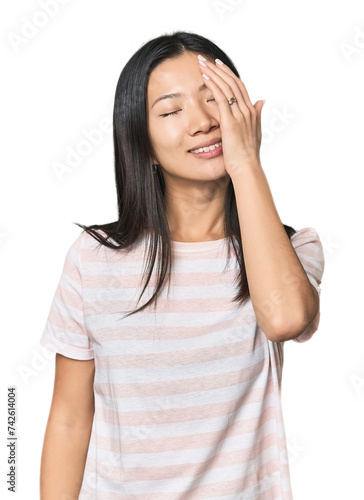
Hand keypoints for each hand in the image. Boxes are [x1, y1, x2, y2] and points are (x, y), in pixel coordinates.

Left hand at [197, 54, 263, 177]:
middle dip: (219, 69)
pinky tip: (204, 77)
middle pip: (233, 82)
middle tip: (207, 59)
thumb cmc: (247, 156)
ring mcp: (239, 115)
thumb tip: (262, 101)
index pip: (240, 87)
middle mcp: (247, 110)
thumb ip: (257, 116)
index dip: (229, 75)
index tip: (219, 66)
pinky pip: (221, 97)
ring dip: (213, 73)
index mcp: (251, 112)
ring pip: (226, 87)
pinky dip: (213, 85)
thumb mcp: (254, 133)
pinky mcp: (230, 121)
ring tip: (202, 63)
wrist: (247, 168)